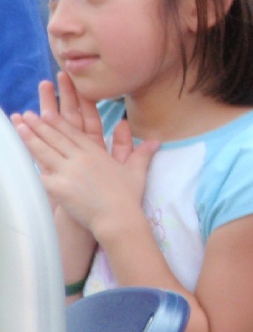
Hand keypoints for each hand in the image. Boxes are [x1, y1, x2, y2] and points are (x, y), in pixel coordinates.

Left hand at [12, 90, 157, 234]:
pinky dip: (29, 163)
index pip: (73, 134)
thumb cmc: (127, 197)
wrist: (117, 218)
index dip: (58, 123)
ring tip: (18, 126)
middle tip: (26, 115)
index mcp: (96, 153)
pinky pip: (40, 172)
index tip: (47, 113)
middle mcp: (80, 158)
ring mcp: (68, 171)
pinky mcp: (58, 186)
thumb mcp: (136, 171)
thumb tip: (155, 141)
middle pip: (56, 138)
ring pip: (44, 151)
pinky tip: (19, 155)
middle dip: (39, 125)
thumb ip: (141, 153)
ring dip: (30, 138)